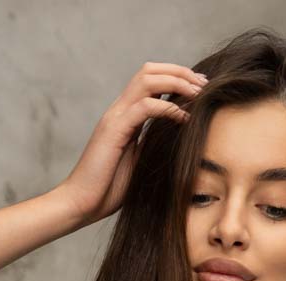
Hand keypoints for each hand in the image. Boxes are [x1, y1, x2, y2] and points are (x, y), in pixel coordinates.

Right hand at [60, 61, 207, 225]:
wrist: (81, 204)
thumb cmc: (108, 190)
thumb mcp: (139, 163)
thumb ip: (152, 146)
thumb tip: (178, 141)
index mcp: (125, 116)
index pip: (150, 81)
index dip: (176, 78)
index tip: (200, 89)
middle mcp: (119, 111)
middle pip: (149, 71)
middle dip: (180, 72)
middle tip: (204, 84)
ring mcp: (115, 118)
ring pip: (147, 80)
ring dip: (176, 82)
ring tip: (198, 94)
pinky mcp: (114, 131)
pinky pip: (144, 107)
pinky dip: (168, 108)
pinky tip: (184, 118)